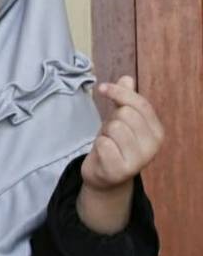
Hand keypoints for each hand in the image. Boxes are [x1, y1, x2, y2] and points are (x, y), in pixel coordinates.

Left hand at [81, 75, 163, 191]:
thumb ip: (124, 99)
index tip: (102, 88)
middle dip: (111, 119)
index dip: (118, 92)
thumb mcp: (120, 120)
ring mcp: (138, 161)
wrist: (104, 177)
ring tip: (107, 143)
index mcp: (157, 131)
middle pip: (125, 114)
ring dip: (104, 133)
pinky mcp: (120, 171)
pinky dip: (98, 146)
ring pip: (114, 127)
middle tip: (109, 133)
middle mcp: (153, 146)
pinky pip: (103, 144)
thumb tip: (126, 78)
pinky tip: (103, 154)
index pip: (140, 103)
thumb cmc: (114, 145)